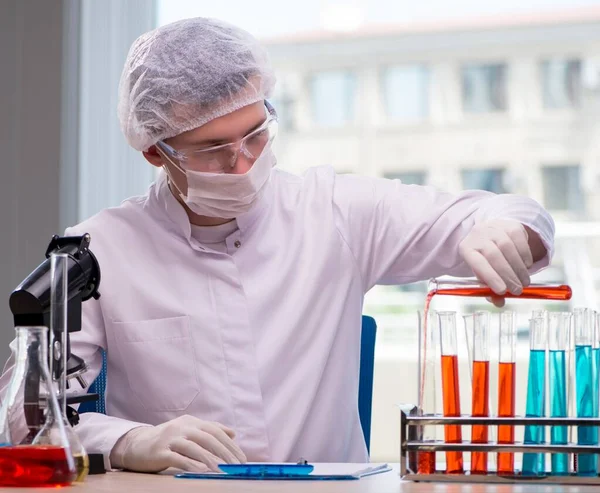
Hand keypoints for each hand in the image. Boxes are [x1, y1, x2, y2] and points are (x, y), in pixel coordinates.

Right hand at [110, 415, 246, 472]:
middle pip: (207, 438)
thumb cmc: (168, 439)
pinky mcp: (160, 452)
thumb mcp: (189, 430)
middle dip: (224, 452)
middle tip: (236, 465)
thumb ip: (210, 429)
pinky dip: (190, 464)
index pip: (215, 430)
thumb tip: (233, 433)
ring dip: (210, 459)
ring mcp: (170, 439)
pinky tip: (200, 471)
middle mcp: (182, 427)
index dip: (229, 444)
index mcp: (191, 421)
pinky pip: (177, 458)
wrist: (136, 444)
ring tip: (222, 470)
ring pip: (194, 447)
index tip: (241, 458)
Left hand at [459, 219, 533, 306]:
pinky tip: (527, 266)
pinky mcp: (510, 225)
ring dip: (518, 268)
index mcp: (467, 248)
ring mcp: (494, 228)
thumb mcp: (483, 272)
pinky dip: (525, 256)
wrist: (491, 233)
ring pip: (508, 248)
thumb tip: (499, 302)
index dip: (489, 277)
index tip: (501, 291)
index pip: (477, 262)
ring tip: (524, 282)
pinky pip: (520, 240)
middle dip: (507, 275)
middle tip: (517, 290)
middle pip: (493, 255)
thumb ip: (490, 288)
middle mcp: (478, 235)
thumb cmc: (485, 258)